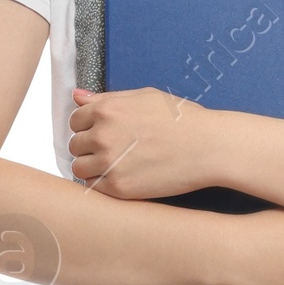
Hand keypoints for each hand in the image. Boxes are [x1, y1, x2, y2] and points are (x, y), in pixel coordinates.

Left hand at [69, 85, 214, 198]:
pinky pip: (93, 188)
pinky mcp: (118, 188)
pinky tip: (123, 178)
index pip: (76, 120)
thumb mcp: (145, 97)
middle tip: (113, 151)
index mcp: (107, 109)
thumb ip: (108, 98)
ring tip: (116, 166)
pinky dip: (103, 184)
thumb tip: (77, 96)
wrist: (208, 147)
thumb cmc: (182, 119)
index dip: (89, 127)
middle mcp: (102, 135)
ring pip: (79, 168)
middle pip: (75, 145)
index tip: (104, 133)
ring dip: (92, 168)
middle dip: (89, 148)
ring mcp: (108, 163)